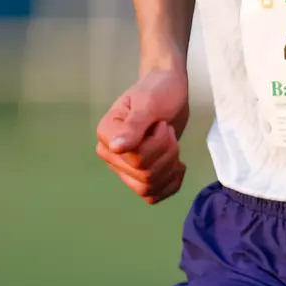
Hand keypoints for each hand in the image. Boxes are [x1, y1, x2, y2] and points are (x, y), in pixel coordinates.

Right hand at [95, 67, 189, 204]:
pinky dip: (171, 182)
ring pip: (149, 187)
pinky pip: (153, 195)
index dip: (156, 143)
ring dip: (170, 165)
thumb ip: (134, 126)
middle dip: (167, 152)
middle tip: (167, 130)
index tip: (158, 122)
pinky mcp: (140, 175)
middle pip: (145, 174)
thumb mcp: (149, 104)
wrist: (169, 90)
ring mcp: (125, 167)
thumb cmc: (158, 91)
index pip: (135, 158)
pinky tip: (178, 165)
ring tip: (171, 142)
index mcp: (107, 134)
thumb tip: (116, 147)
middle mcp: (111, 154)